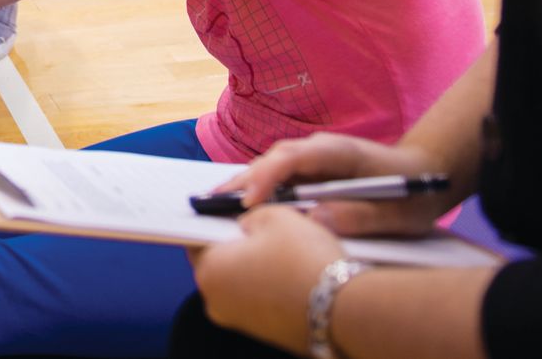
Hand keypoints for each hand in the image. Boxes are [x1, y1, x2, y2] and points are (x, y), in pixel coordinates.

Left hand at [188, 205, 343, 352]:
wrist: (346, 310)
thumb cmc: (305, 259)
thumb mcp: (274, 215)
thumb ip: (250, 215)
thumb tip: (245, 224)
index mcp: (208, 271)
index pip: (195, 237)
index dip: (213, 219)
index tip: (227, 210)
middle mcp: (216, 302)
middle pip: (219, 260)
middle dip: (235, 242)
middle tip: (259, 224)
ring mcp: (240, 321)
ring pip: (240, 280)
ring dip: (254, 263)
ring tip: (280, 246)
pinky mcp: (265, 332)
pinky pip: (259, 298)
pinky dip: (269, 283)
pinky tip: (291, 269)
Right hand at [215, 132, 455, 235]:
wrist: (426, 173)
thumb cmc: (415, 195)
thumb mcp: (398, 213)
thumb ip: (361, 217)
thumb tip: (316, 220)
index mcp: (340, 152)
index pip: (294, 158)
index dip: (267, 178)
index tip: (249, 203)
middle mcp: (321, 148)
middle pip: (273, 160)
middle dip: (242, 181)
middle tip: (210, 203)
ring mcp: (314, 157)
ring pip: (270, 166)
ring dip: (242, 183)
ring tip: (212, 204)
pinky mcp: (312, 170)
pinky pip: (278, 176)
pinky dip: (256, 187)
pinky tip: (237, 204)